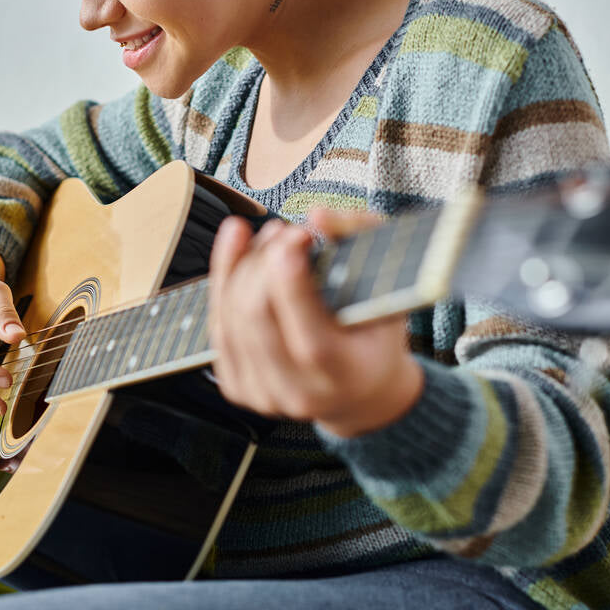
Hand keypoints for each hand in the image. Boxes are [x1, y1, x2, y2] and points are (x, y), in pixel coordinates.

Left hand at [207, 209, 423, 437]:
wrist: (360, 390)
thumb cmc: (375, 332)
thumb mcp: (391, 287)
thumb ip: (362, 239)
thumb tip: (317, 215)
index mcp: (343, 377)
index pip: (308, 338)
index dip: (291, 283)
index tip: (293, 235)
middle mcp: (299, 394)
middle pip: (257, 317)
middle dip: (262, 262)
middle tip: (284, 230)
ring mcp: (262, 395)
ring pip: (230, 318)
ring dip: (241, 266)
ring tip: (269, 236)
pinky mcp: (236, 386)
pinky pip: (217, 327)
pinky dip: (224, 283)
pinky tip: (236, 250)